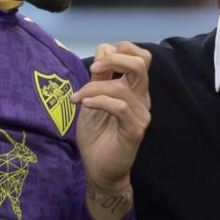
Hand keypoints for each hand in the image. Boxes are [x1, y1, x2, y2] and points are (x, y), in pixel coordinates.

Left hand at [74, 41, 152, 219]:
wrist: (100, 170)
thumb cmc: (97, 137)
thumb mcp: (92, 99)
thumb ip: (99, 77)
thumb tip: (104, 49)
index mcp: (134, 89)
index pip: (140, 57)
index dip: (120, 50)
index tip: (97, 63)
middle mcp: (142, 99)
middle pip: (141, 62)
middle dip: (113, 58)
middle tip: (92, 69)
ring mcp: (141, 114)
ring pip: (122, 86)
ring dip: (94, 87)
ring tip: (77, 98)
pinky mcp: (135, 130)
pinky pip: (120, 107)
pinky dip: (99, 101)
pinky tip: (84, 105)